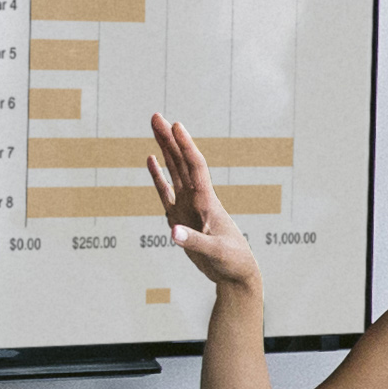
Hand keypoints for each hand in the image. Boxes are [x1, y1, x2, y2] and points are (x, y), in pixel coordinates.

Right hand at [140, 120, 264, 301]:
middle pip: (181, 162)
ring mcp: (188, 206)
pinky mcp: (179, 217)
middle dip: (169, 138)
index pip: (196, 167)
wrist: (235, 273)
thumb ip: (195, 241)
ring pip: (174, 171)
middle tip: (156, 116)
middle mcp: (197, 198)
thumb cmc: (232, 261)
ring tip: (154, 126)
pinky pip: (165, 191)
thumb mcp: (216, 252)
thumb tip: (173, 232)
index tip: (176, 125)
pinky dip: (158, 175)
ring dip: (165, 149)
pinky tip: (151, 158)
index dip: (186, 146)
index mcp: (208, 202)